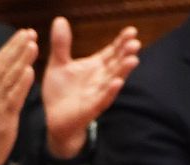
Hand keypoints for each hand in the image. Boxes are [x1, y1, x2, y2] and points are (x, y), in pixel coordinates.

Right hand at [0, 30, 39, 164]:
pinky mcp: (2, 118)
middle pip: (3, 66)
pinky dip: (21, 84)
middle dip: (16, 48)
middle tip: (29, 32)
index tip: (22, 34)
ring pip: (9, 78)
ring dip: (21, 60)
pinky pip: (13, 98)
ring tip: (32, 44)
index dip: (11, 47)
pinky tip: (29, 71)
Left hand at [40, 18, 139, 158]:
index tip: (131, 31)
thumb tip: (60, 19)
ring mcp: (97, 95)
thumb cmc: (60, 92)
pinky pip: (102, 100)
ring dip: (123, 71)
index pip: (112, 52)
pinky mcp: (90, 109)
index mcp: (95, 67)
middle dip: (125, 54)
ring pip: (113, 81)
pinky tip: (117, 83)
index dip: (121, 42)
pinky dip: (109, 91)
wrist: (54, 119)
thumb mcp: (58, 63)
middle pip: (116, 64)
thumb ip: (61, 44)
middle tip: (135, 43)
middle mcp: (100, 80)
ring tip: (133, 60)